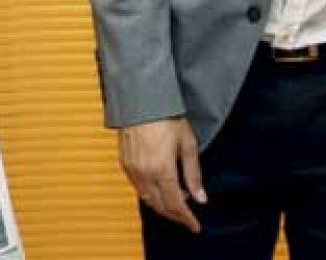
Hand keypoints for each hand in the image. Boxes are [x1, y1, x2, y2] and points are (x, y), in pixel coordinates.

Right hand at [119, 117, 205, 232]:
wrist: (142, 100)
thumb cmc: (166, 117)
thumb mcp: (188, 144)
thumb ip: (193, 174)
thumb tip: (200, 197)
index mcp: (162, 170)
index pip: (176, 204)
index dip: (186, 218)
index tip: (195, 226)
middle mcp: (145, 173)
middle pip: (160, 206)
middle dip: (175, 215)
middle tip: (188, 218)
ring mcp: (132, 170)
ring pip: (147, 199)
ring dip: (162, 206)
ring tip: (177, 201)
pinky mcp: (124, 164)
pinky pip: (138, 188)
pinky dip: (150, 195)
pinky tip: (160, 188)